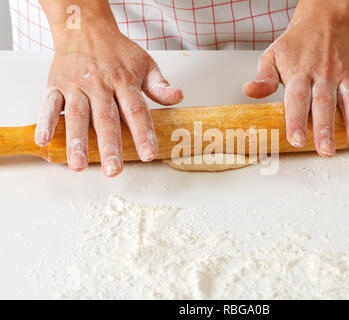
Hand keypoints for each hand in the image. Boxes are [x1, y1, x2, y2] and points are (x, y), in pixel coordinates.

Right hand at [35, 28, 182, 176]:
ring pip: (77, 115)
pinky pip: (49, 104)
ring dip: (77, 141)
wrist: (84, 27)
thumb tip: (178, 97)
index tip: (148, 153)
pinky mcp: (56, 85)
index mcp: (124, 81)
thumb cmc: (117, 51)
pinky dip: (46, 121)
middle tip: (113, 170)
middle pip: (106, 119)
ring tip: (78, 165)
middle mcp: (100, 84)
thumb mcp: (145, 64)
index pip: (136, 111)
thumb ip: (159, 85)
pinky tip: (44, 140)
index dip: (143, 133)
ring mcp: (76, 85)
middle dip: (109, 146)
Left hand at [244, 13, 348, 156]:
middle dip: (326, 129)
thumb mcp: (272, 56)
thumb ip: (263, 77)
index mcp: (300, 73)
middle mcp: (324, 75)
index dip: (296, 121)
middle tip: (326, 151)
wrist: (323, 22)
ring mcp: (343, 76)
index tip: (296, 139)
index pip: (297, 100)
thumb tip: (250, 91)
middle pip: (325, 104)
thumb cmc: (296, 44)